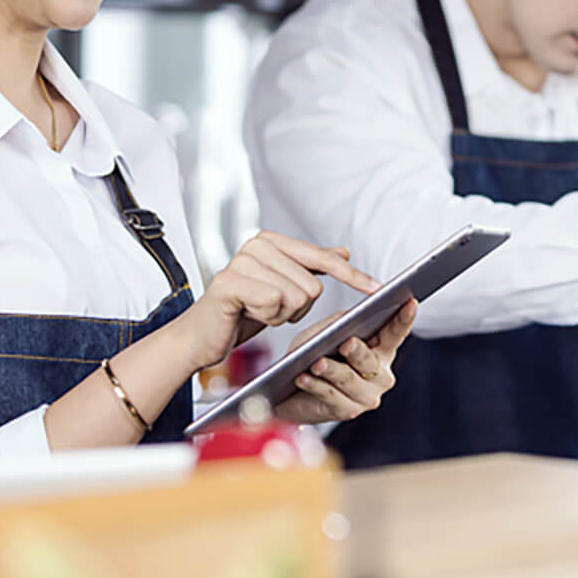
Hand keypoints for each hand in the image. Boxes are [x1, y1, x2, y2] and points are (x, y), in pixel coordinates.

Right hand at [181, 232, 379, 371]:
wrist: (201, 337)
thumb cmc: (242, 312)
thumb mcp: (283, 289)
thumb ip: (310, 268)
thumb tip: (343, 251)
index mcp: (271, 241)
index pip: (322, 259)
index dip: (351, 276)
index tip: (377, 288)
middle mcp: (256, 245)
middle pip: (312, 285)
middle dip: (297, 308)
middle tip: (270, 309)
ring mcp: (241, 261)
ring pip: (296, 296)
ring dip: (281, 315)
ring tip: (258, 311)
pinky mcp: (230, 282)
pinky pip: (273, 303)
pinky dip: (266, 318)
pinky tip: (247, 314)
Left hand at [275, 298, 416, 424]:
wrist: (291, 390)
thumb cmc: (311, 356)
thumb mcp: (324, 333)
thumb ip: (340, 323)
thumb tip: (351, 316)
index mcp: (381, 351)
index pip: (396, 333)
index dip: (404, 318)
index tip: (409, 302)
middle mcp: (380, 375)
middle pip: (369, 360)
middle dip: (357, 351)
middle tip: (347, 342)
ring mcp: (366, 396)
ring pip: (348, 379)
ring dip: (331, 370)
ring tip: (316, 363)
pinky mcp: (348, 411)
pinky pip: (331, 395)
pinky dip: (315, 385)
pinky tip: (303, 377)